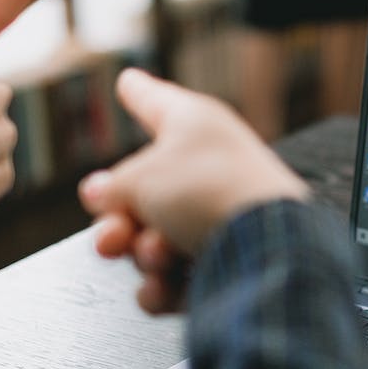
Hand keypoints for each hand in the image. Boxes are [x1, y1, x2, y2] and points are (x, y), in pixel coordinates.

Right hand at [81, 68, 309, 313]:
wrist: (266, 249)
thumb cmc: (209, 192)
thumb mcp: (140, 178)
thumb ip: (113, 186)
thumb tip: (102, 194)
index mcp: (194, 126)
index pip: (156, 101)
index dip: (138, 92)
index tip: (129, 81)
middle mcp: (208, 166)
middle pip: (143, 192)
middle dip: (119, 221)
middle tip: (113, 235)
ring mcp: (218, 216)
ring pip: (154, 239)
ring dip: (144, 254)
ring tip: (158, 255)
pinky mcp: (226, 262)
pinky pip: (175, 278)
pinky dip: (165, 286)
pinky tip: (164, 287)